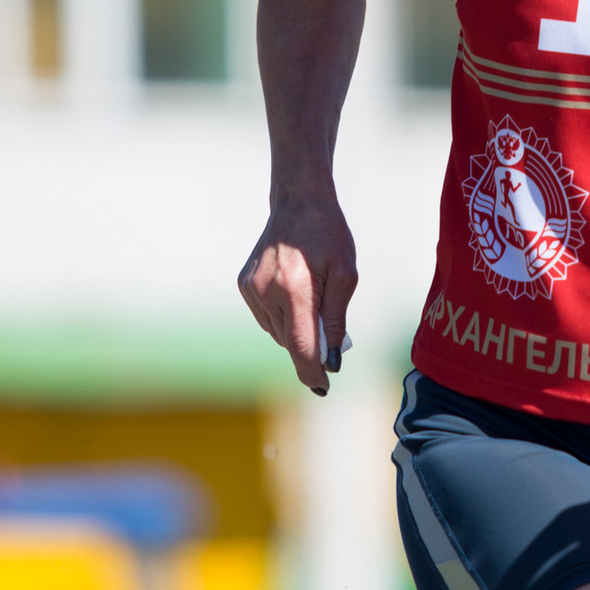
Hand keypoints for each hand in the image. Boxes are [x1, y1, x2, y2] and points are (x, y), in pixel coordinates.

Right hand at [238, 192, 357, 395]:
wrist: (298, 202)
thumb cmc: (328, 236)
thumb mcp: (345, 276)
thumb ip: (336, 320)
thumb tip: (332, 359)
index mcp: (295, 288)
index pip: (301, 346)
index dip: (312, 372)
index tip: (323, 387)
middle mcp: (267, 291)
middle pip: (289, 342)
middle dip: (311, 351)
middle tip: (330, 343)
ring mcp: (251, 289)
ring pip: (277, 333)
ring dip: (296, 333)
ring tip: (313, 306)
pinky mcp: (244, 286)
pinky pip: (266, 318)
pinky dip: (283, 319)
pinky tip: (295, 297)